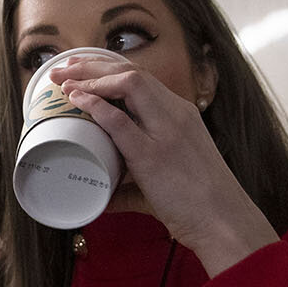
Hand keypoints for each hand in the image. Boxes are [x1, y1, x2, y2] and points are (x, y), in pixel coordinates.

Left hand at [52, 58, 277, 275]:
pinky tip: (77, 100)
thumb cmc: (199, 204)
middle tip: (61, 70)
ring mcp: (166, 132)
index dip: (107, 68)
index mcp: (180, 114)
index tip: (79, 69)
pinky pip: (120, 120)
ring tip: (64, 81)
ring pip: (128, 83)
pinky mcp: (154, 155)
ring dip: (90, 77)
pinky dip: (95, 105)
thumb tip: (103, 197)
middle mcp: (176, 114)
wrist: (225, 221)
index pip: (141, 77)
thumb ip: (132, 186)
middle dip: (92, 65)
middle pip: (131, 71)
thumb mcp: (166, 178)